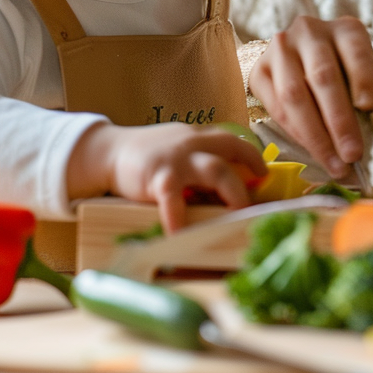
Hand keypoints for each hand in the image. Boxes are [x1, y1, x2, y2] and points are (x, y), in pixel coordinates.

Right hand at [68, 123, 267, 232]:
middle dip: (250, 171)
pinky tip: (183, 234)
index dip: (252, 156)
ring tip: (239, 215)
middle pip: (231, 150)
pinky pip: (174, 197)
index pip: (234, 140)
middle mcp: (193, 143)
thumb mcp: (179, 152)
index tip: (264, 175)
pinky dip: (180, 216)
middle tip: (256, 200)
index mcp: (200, 138)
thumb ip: (200, 163)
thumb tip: (228, 189)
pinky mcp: (157, 176)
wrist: (109, 152)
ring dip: (232, 191)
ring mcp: (177, 159)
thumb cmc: (149, 157)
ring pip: (215, 169)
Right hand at [248, 15, 372, 178]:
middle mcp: (310, 32)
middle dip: (339, 121)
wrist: (295, 57)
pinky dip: (296, 134)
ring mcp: (281, 49)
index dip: (362, 78)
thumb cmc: (341, 70)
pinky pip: (276, 106)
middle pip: (323, 76)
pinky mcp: (260, 69)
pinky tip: (313, 152)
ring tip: (335, 164)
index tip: (368, 107)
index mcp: (345, 29)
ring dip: (316, 135)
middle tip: (353, 154)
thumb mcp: (364, 74)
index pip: (355, 50)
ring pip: (295, 94)